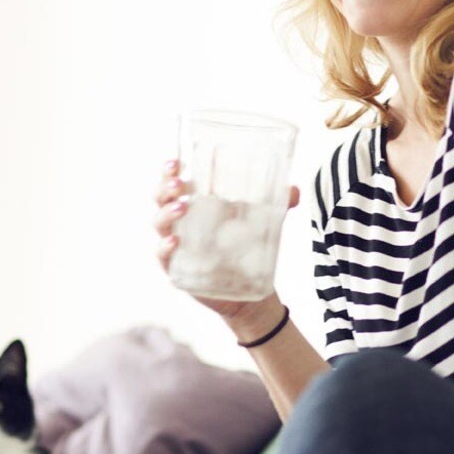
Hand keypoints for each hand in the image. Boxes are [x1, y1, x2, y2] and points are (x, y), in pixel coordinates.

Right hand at [154, 159, 300, 320]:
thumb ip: (276, 206)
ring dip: (166, 214)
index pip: (174, 183)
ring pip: (159, 225)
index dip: (169, 172)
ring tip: (181, 207)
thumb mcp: (262, 224)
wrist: (250, 291)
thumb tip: (294, 190)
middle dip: (165, 189)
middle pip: (160, 200)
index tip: (175, 162)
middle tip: (178, 184)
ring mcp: (176, 246)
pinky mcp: (178, 270)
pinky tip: (175, 241)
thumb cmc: (247, 249)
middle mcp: (180, 223)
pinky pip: (163, 257)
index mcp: (195, 205)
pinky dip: (165, 248)